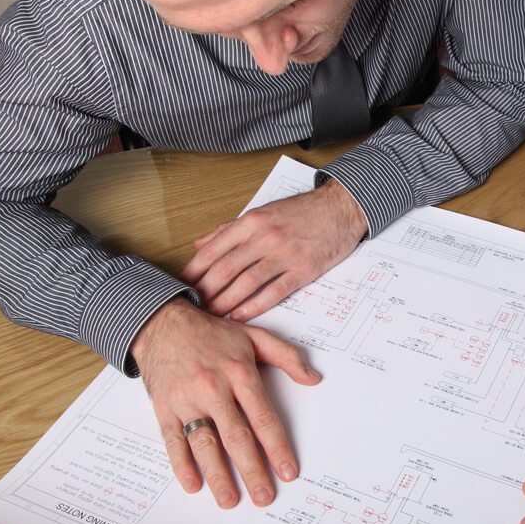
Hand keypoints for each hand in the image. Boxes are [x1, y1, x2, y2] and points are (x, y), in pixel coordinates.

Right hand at [131, 297, 321, 507]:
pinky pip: (173, 441)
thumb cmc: (212, 333)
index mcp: (239, 373)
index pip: (263, 417)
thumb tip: (314, 378)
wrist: (161, 322)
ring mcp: (186, 400)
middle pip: (236, 437)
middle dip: (252, 470)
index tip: (288, 471)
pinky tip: (194, 484)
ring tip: (230, 500)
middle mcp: (213, 389)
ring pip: (205, 443)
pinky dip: (182, 464)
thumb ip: (286, 356)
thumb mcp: (254, 336)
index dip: (277, 447)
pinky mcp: (164, 408)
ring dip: (218, 475)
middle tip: (264, 497)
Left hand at [182, 178, 366, 320]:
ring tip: (213, 315)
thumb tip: (200, 243)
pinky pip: (274, 292)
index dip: (195, 271)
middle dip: (206, 292)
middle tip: (195, 307)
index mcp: (252, 222)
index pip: (213, 250)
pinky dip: (254, 306)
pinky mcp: (303, 270)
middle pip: (226, 270)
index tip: (183, 286)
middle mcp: (265, 237)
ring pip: (246, 283)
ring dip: (226, 302)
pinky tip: (240, 315)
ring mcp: (285, 254)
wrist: (341, 208)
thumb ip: (229, 229)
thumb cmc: (303, 211)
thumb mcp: (262, 212)